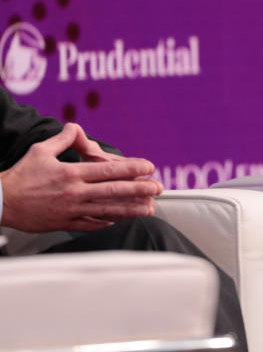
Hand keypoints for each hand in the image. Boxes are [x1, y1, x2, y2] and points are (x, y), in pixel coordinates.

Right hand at [0, 123, 162, 232]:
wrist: (0, 201)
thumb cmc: (20, 175)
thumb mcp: (41, 150)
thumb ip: (63, 139)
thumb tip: (75, 126)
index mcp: (72, 173)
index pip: (108, 170)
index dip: (132, 168)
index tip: (149, 168)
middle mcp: (75, 192)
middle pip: (114, 191)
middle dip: (139, 189)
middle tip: (157, 188)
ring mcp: (71, 210)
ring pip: (107, 210)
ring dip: (131, 209)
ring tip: (149, 209)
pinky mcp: (65, 223)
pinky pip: (91, 225)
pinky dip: (108, 223)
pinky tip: (122, 222)